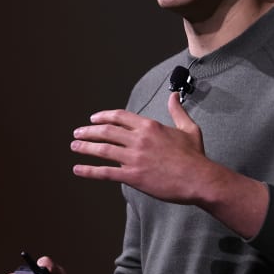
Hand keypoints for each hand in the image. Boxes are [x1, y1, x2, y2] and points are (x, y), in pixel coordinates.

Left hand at [71, 92, 215, 203]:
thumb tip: (174, 95)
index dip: (104, 117)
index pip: (120, 117)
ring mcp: (134, 157)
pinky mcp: (132, 176)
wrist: (199, 178)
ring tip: (74, 146)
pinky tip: (78, 169)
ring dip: (85, 147)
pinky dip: (89, 170)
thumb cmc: (195, 155)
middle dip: (89, 131)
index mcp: (150, 126)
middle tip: (78, 132)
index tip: (94, 119)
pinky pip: (106, 172)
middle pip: (107, 131)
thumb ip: (177, 111)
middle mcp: (139, 139)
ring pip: (103, 149)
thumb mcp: (188, 128)